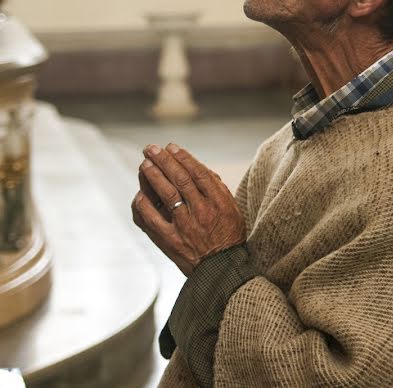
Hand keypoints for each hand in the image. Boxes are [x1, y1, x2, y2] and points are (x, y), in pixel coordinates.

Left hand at [131, 143, 245, 275]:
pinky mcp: (170, 240)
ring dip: (153, 176)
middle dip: (164, 160)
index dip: (183, 157)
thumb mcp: (231, 208)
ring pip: (166, 194)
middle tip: (151, 149)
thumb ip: (217, 188)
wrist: (222, 268)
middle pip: (180, 178)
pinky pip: (152, 218)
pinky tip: (140, 193)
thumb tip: (199, 168)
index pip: (198, 172)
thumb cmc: (228, 235)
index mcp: (219, 201)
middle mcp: (202, 210)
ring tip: (145, 164)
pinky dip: (144, 204)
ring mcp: (185, 225)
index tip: (171, 147)